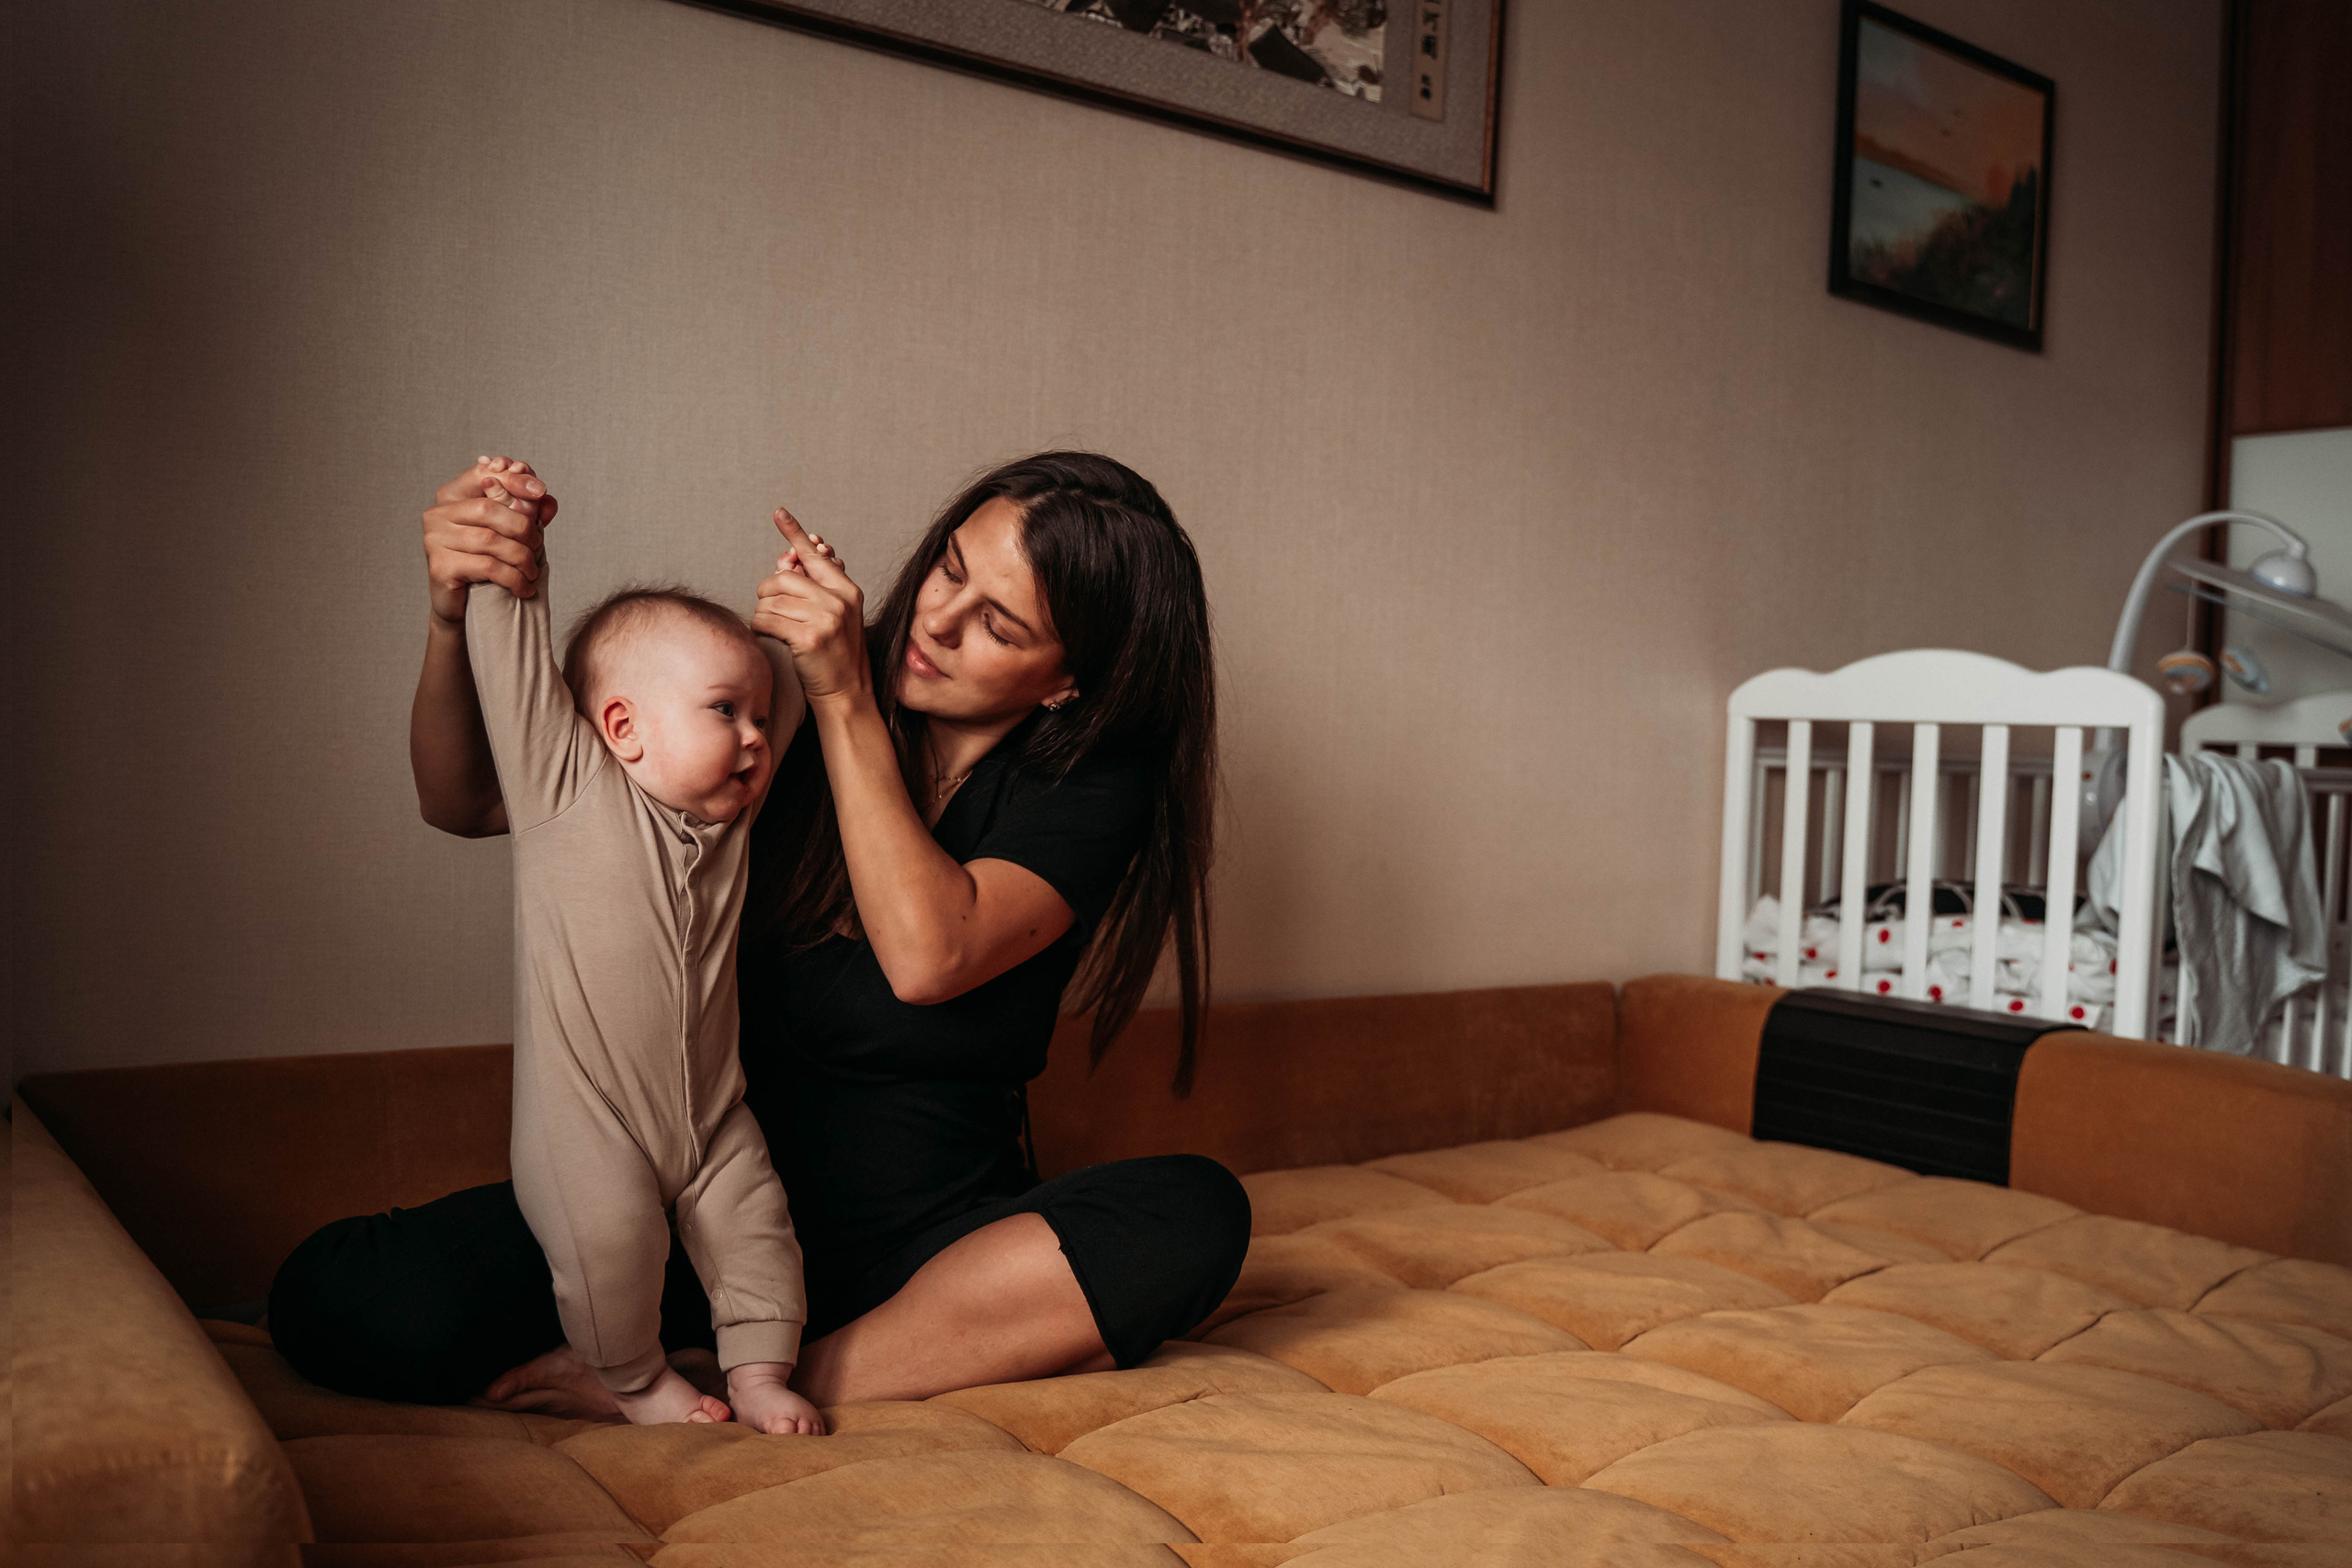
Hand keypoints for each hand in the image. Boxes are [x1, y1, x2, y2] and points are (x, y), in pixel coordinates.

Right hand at [422, 455, 557, 627]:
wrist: (463, 605)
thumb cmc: (485, 563)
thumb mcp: (508, 533)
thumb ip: (527, 513)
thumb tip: (549, 501)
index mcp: (451, 496)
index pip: (482, 475)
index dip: (513, 479)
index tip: (541, 491)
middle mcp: (437, 515)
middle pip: (489, 509)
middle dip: (523, 527)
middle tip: (538, 546)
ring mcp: (434, 540)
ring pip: (491, 540)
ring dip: (521, 557)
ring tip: (532, 571)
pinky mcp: (440, 567)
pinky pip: (488, 567)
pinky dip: (513, 578)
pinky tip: (524, 587)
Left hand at [753, 507, 867, 704]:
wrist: (848, 693)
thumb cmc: (836, 656)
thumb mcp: (835, 617)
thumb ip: (814, 589)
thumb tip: (786, 560)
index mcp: (847, 591)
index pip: (814, 556)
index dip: (794, 534)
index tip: (779, 513)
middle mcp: (839, 600)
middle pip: (783, 578)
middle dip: (768, 593)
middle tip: (772, 610)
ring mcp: (826, 619)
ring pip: (771, 600)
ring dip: (763, 614)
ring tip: (776, 629)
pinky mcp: (809, 637)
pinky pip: (766, 620)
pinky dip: (760, 628)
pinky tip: (770, 637)